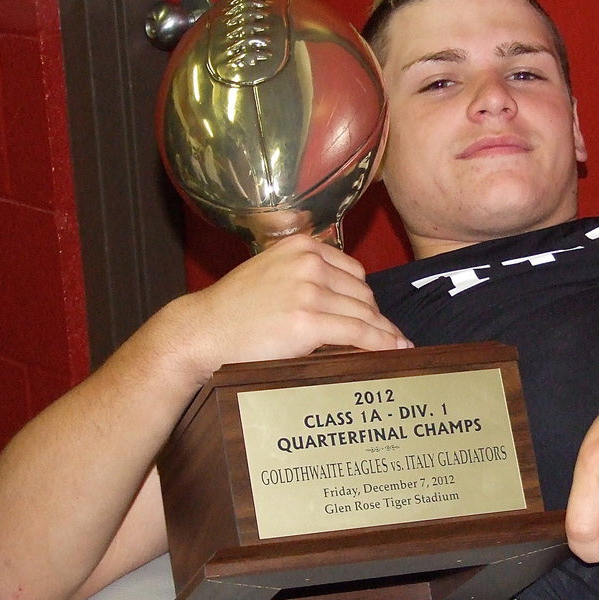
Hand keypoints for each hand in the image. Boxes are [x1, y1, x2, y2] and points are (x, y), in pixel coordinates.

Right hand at [170, 235, 410, 380]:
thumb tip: (348, 300)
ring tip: (396, 348)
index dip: (365, 299)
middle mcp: (308, 263)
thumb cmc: (235, 309)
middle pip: (362, 293)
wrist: (202, 331)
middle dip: (373, 317)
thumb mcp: (273, 273)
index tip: (375, 316)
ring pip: (364, 313)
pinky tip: (394, 352)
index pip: (353, 272)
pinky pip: (359, 332)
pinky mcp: (308, 321)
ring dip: (382, 333)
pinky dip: (381, 343)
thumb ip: (307, 277)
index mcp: (302, 246)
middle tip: (385, 338)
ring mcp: (308, 291)